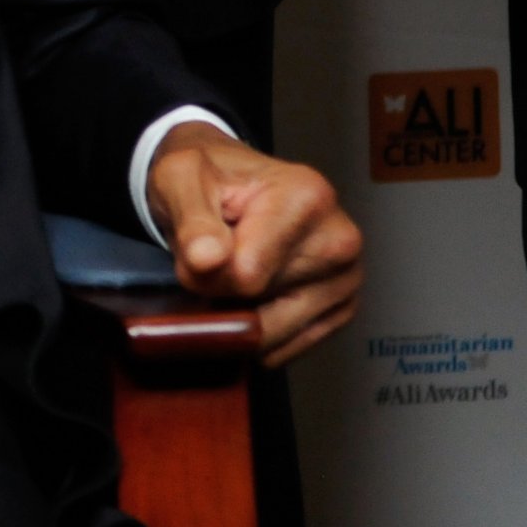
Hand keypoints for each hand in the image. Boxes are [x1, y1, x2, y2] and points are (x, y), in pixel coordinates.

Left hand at [147, 123, 362, 366]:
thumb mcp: (179, 178)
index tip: (198, 248)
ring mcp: (347, 279)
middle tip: (214, 259)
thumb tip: (207, 259)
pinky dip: (258, 332)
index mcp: (308, 198)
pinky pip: (285, 348)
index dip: (206, 273)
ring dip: (239, 316)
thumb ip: (191, 219)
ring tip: (234, 271)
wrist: (226, 183)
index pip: (246, 275)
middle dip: (224, 296)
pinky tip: (251, 294)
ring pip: (273, 337)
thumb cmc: (204, 178)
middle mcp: (341, 241)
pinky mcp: (342, 310)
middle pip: (263, 310)